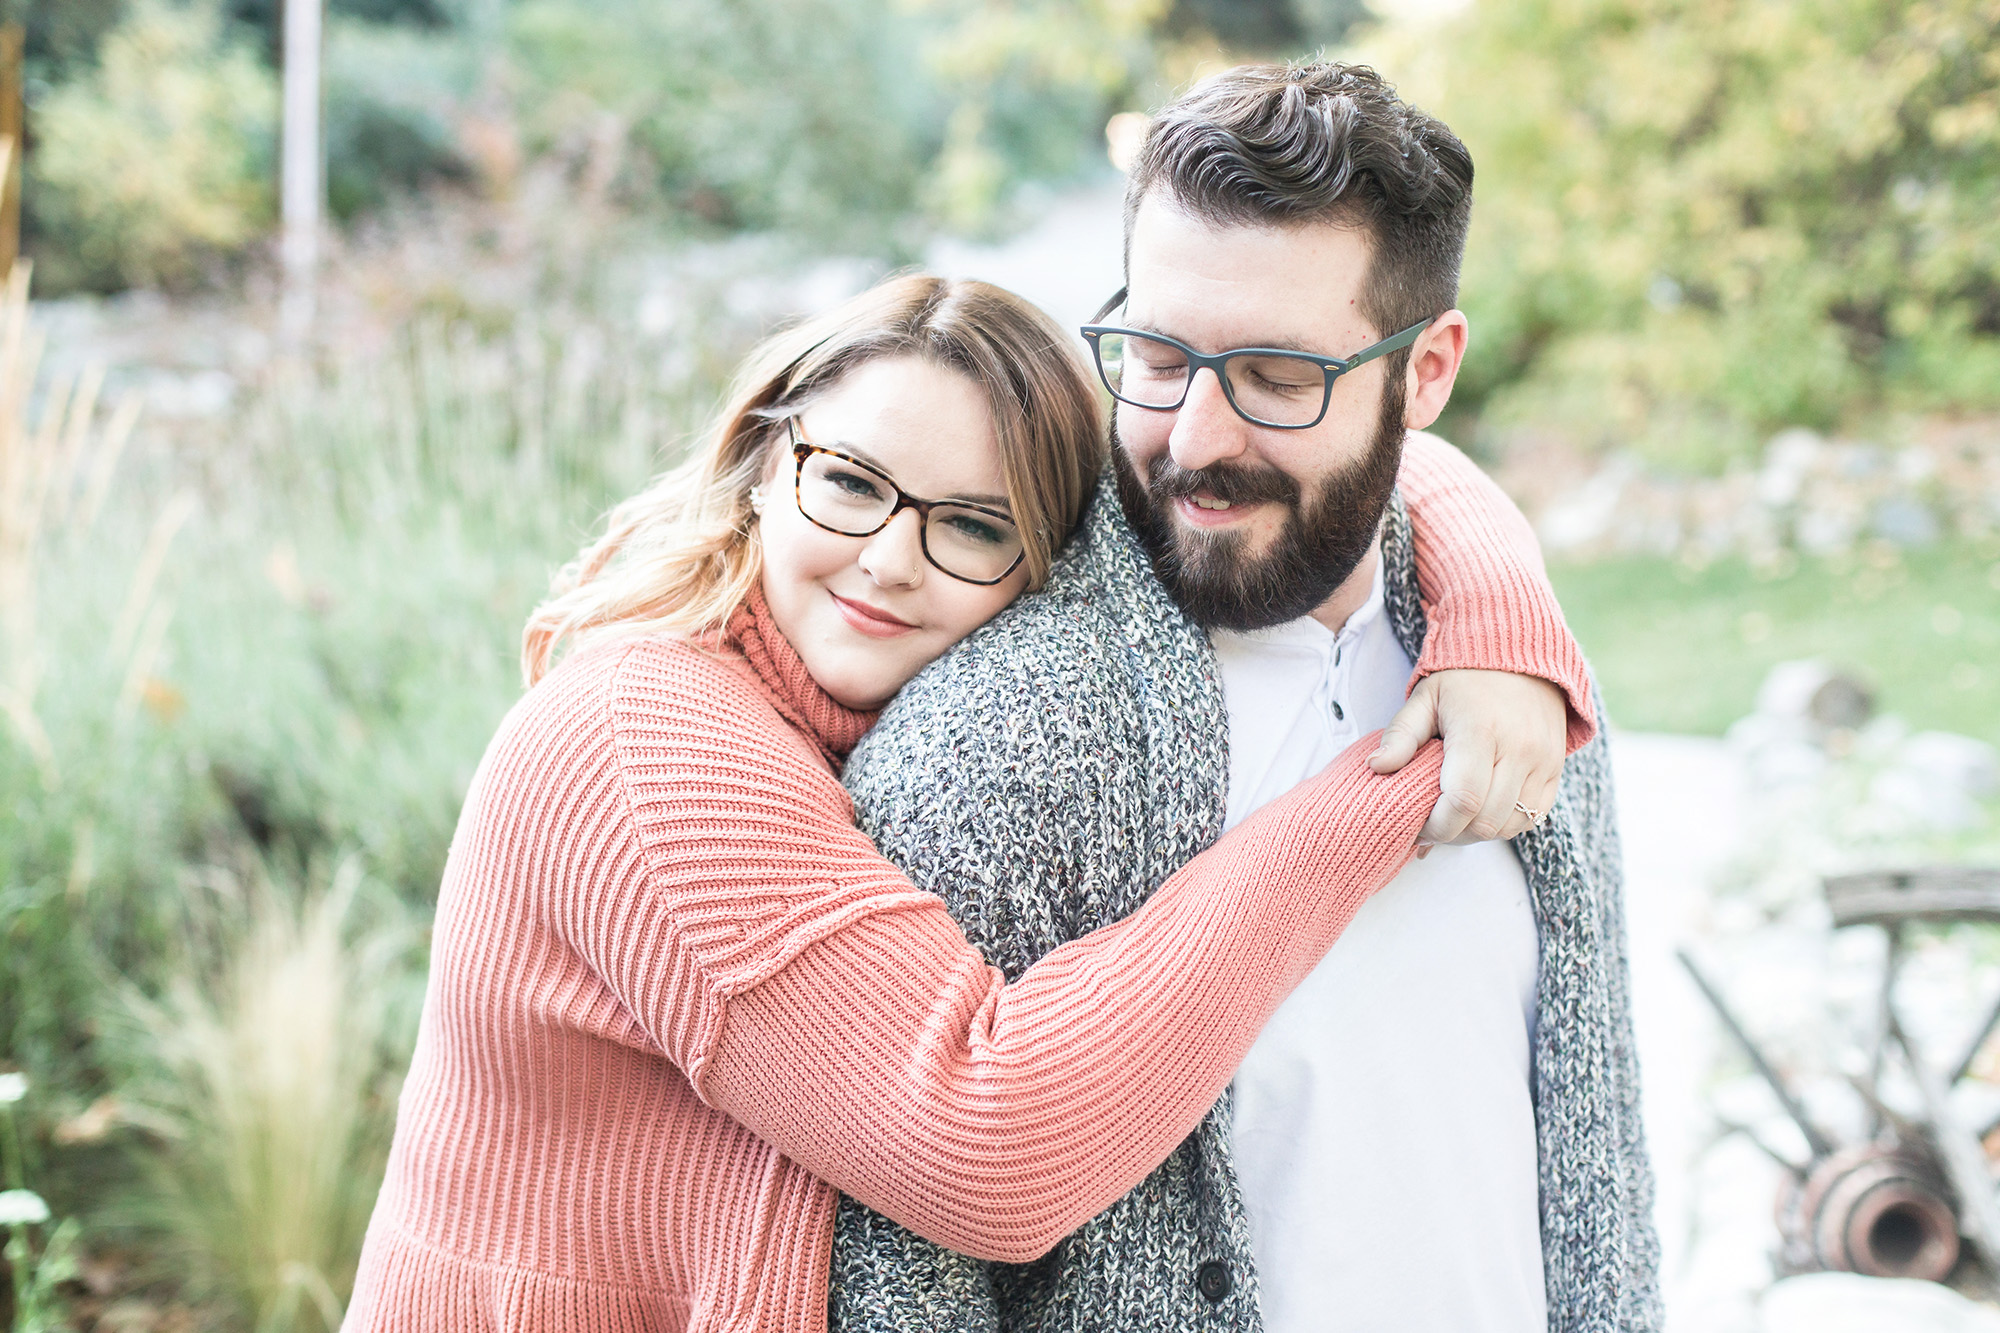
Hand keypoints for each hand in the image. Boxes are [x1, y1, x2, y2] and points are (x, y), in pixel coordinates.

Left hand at [1367, 669, 1565, 849]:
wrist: (1520, 660)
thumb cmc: (1463, 682)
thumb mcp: (1425, 699)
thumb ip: (1400, 735)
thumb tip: (1376, 767)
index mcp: (1480, 731)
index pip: (1463, 801)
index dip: (1437, 826)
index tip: (1417, 826)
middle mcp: (1519, 749)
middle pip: (1485, 821)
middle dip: (1452, 834)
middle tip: (1431, 826)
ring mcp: (1543, 761)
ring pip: (1510, 826)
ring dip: (1478, 833)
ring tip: (1454, 819)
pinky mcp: (1555, 771)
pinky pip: (1532, 817)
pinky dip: (1504, 825)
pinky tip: (1481, 812)